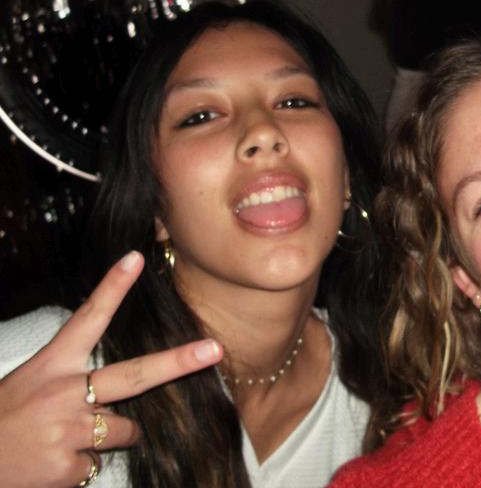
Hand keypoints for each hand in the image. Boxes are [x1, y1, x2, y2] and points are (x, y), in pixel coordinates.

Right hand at [0, 251, 223, 487]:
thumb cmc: (2, 421)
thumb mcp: (29, 384)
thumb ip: (69, 380)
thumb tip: (113, 393)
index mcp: (51, 365)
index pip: (87, 319)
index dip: (112, 288)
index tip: (135, 259)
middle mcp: (64, 393)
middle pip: (134, 374)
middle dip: (179, 362)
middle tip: (214, 350)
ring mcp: (68, 430)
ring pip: (123, 430)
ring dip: (106, 436)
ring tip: (63, 438)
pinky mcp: (66, 466)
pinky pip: (96, 464)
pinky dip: (78, 466)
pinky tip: (50, 462)